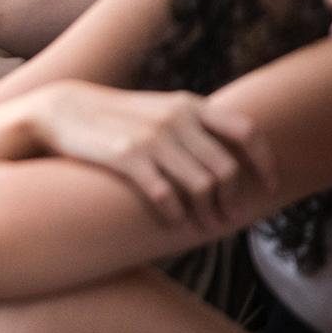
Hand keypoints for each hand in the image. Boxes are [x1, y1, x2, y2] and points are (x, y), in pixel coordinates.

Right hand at [23, 81, 274, 227]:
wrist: (63, 110)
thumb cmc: (116, 117)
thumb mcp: (159, 109)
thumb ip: (193, 124)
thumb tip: (231, 156)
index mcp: (189, 105)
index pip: (246, 132)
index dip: (264, 162)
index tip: (268, 187)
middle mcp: (176, 118)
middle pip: (226, 169)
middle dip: (233, 200)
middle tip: (229, 219)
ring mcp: (152, 137)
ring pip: (202, 186)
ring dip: (208, 213)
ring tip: (206, 227)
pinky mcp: (126, 157)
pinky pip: (165, 194)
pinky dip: (175, 214)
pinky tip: (174, 221)